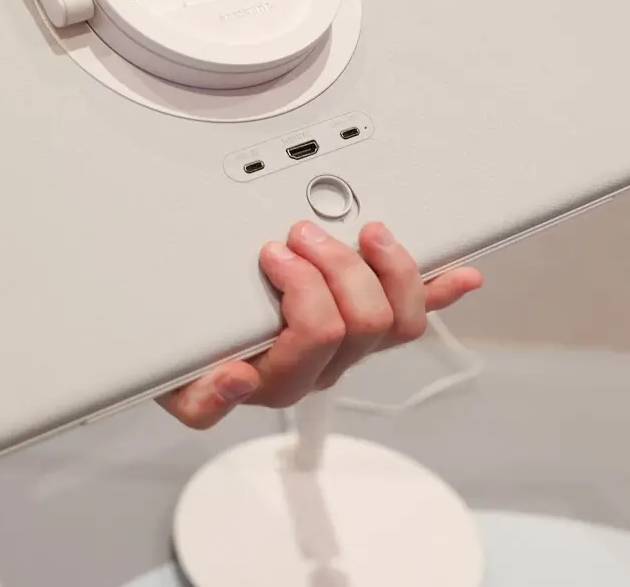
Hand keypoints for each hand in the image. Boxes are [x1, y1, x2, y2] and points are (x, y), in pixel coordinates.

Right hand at [158, 221, 484, 429]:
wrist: (189, 361)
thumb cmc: (184, 362)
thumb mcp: (170, 382)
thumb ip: (198, 395)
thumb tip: (237, 380)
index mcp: (278, 377)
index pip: (316, 335)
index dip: (305, 288)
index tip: (273, 254)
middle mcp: (319, 367)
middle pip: (362, 320)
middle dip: (336, 265)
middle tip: (302, 234)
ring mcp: (347, 348)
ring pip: (397, 319)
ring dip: (386, 268)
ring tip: (361, 234)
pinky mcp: (364, 329)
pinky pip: (414, 319)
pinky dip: (438, 293)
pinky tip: (459, 277)